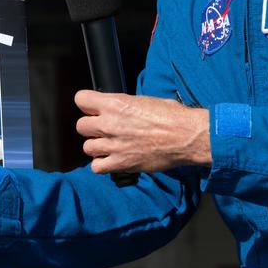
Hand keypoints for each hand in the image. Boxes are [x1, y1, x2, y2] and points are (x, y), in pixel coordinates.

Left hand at [75, 90, 210, 174]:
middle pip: (81, 126)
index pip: (81, 99)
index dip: (87, 105)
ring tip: (111, 146)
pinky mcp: (121, 163)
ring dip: (97, 147)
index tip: (93, 109)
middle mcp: (110, 123)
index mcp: (115, 103)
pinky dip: (102, 165)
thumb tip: (115, 108)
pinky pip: (96, 167)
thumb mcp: (144, 100)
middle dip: (92, 128)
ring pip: (87, 147)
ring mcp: (113, 145)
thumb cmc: (172, 116)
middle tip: (105, 130)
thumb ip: (123, 105)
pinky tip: (112, 160)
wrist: (186, 136)